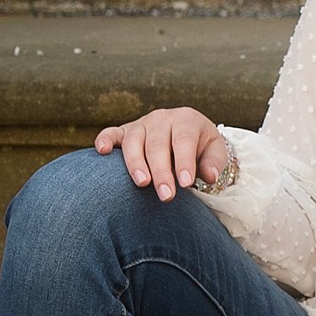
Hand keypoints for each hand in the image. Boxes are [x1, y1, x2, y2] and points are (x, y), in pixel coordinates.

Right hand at [94, 105, 231, 201]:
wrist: (185, 133)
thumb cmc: (200, 147)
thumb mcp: (214, 150)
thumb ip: (214, 162)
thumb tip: (211, 176)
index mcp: (186, 120)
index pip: (184, 140)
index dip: (184, 162)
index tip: (185, 184)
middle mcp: (162, 119)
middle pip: (158, 144)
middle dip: (161, 171)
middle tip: (166, 196)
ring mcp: (141, 124)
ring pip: (134, 141)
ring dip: (136, 162)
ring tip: (142, 183)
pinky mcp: (124, 132)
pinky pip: (111, 133)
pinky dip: (105, 139)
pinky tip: (102, 151)